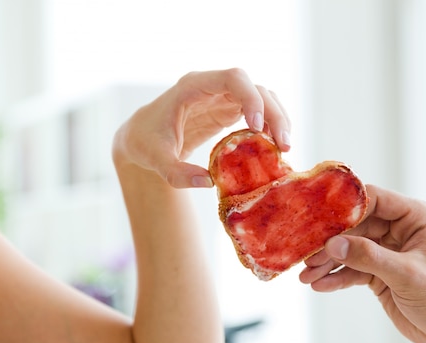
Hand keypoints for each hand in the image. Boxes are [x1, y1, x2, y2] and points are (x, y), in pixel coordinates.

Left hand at [113, 68, 290, 187]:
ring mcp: (223, 98)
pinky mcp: (229, 111)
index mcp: (193, 87)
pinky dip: (271, 126)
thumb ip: (176, 172)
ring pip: (262, 97)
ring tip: (284, 148)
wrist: (141, 137)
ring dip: (278, 119)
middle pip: (255, 88)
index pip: (232, 78)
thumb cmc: (144, 142)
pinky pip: (258, 111)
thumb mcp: (154, 159)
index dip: (250, 97)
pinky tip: (274, 147)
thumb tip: (207, 182)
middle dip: (273, 113)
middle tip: (283, 145)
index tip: (257, 126)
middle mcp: (213, 87)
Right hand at [299, 185, 425, 342]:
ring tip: (306, 275)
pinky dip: (336, 277)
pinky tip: (319, 285)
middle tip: (306, 253)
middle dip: (330, 241)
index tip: (319, 216)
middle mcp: (399, 229)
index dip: (345, 207)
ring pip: (349, 248)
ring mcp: (387, 250)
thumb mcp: (406, 275)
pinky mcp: (379, 271)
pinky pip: (352, 269)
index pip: (373, 200)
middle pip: (355, 225)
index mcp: (414, 217)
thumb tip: (333, 244)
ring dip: (328, 262)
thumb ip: (368, 257)